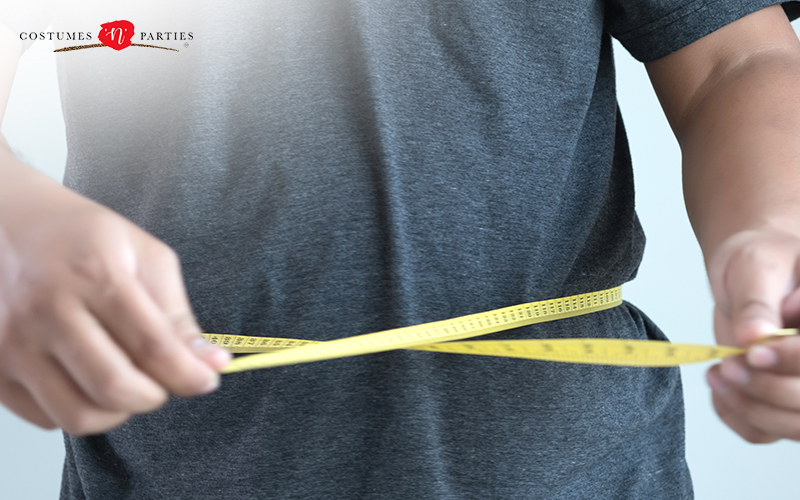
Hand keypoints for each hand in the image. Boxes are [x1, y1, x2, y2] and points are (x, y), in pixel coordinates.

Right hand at [0, 165, 230, 435]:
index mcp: (94, 273)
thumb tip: (211, 363)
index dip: (189, 374)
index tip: (207, 379)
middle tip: (163, 381)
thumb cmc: (82, 239)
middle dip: (156, 396)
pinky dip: (80, 410)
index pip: (152, 346)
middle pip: (115, 388)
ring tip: (128, 382)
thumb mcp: (144, 255)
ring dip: (118, 412)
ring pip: (78, 415)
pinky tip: (88, 380)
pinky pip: (47, 418)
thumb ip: (177, 313)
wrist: (6, 225)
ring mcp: (12, 342)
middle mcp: (47, 310)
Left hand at [706, 228, 799, 442]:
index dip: (791, 359)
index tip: (753, 350)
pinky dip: (738, 418)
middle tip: (728, 364)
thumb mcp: (756, 266)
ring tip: (718, 375)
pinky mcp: (783, 399)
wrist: (748, 271)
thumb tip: (756, 333)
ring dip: (751, 408)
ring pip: (795, 425)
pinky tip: (719, 390)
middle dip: (768, 388)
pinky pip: (767, 432)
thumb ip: (757, 302)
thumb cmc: (760, 261)